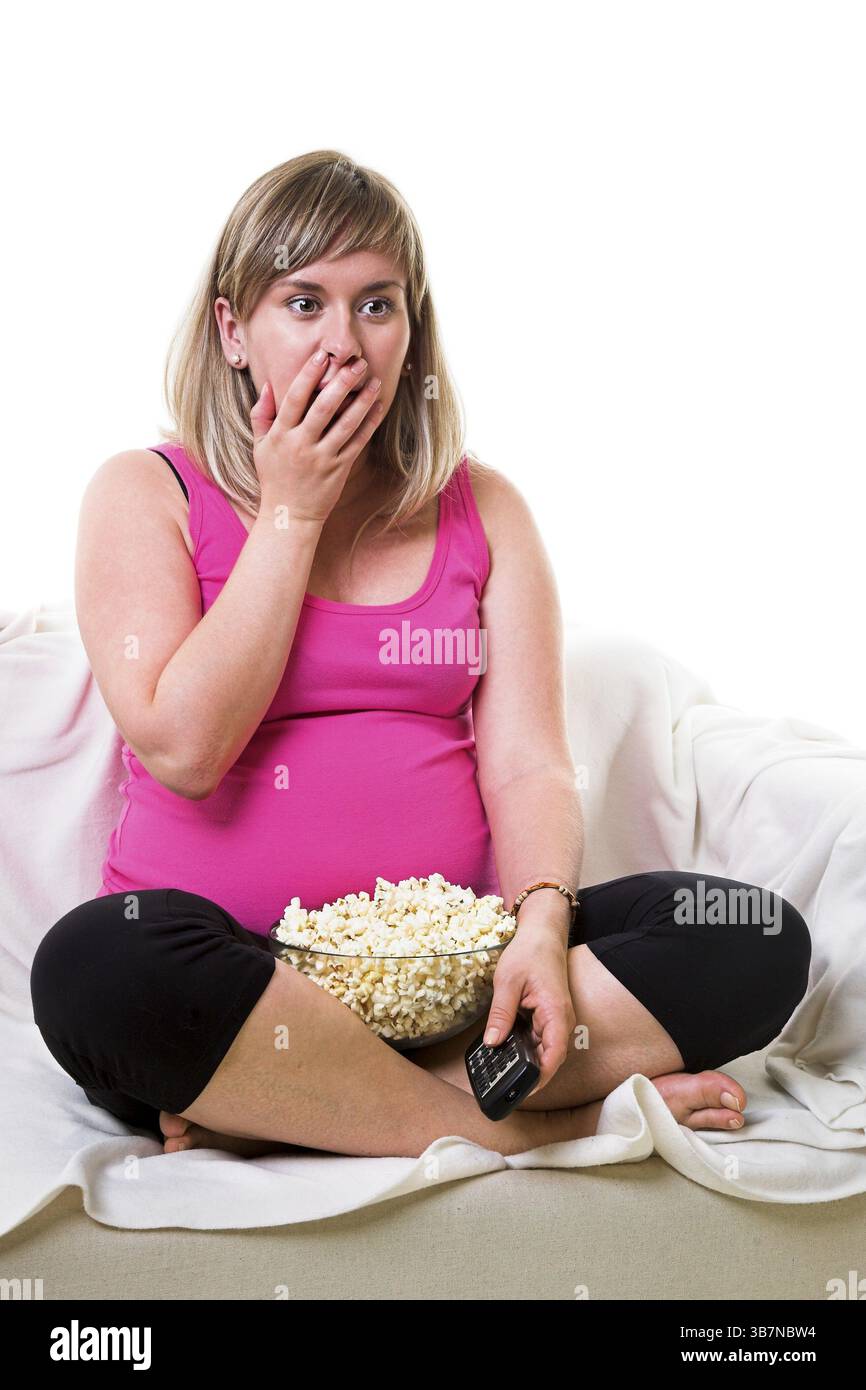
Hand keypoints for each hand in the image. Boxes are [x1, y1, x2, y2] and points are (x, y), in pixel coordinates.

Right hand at [249, 349, 384, 525]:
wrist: (289, 515)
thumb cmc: (274, 477)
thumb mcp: (260, 446)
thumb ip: (261, 415)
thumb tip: (267, 384)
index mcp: (281, 435)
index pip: (294, 398)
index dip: (308, 375)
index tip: (321, 355)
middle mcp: (301, 445)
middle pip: (323, 408)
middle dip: (341, 383)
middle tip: (357, 363)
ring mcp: (322, 458)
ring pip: (345, 425)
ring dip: (362, 402)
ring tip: (374, 382)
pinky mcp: (338, 469)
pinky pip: (356, 443)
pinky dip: (368, 425)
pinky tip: (378, 408)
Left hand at [483, 927, 575, 1095]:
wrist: (541, 934)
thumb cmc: (529, 953)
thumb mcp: (508, 982)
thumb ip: (501, 1014)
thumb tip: (492, 1043)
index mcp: (556, 1012)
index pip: (554, 1054)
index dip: (541, 1077)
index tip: (523, 1090)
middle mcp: (560, 1020)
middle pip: (548, 1057)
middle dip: (529, 1073)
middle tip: (502, 1084)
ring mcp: (554, 1019)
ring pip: (542, 1050)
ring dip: (525, 1060)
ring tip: (499, 1070)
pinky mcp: (547, 1017)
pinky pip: (537, 1039)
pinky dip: (524, 1047)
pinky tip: (505, 1050)